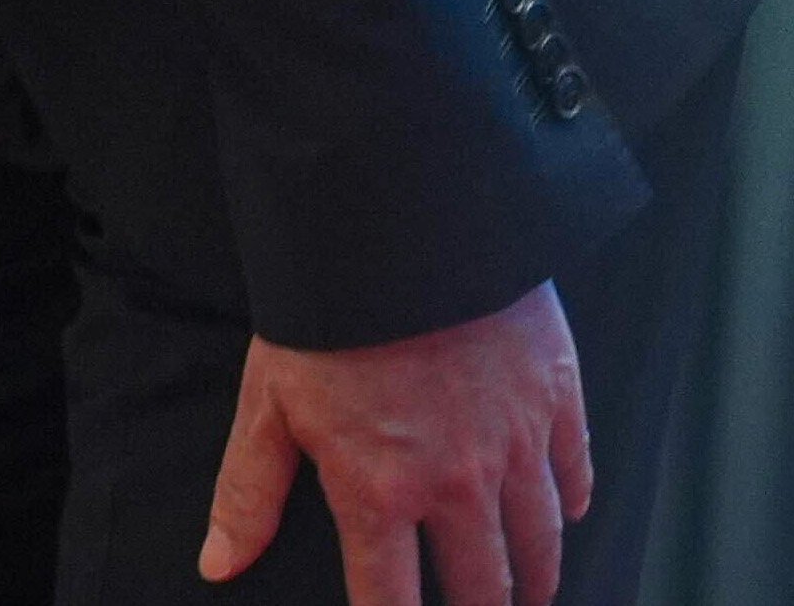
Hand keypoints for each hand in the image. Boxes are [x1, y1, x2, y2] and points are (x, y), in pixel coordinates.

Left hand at [203, 281, 589, 605]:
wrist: (398, 224)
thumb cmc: (324, 312)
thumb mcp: (268, 401)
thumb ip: (249, 491)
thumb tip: (218, 563)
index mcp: (381, 491)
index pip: (393, 602)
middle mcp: (457, 484)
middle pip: (481, 585)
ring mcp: (514, 443)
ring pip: (538, 542)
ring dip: (533, 576)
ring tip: (527, 593)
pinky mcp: (555, 395)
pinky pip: (575, 470)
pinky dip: (572, 499)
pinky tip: (566, 512)